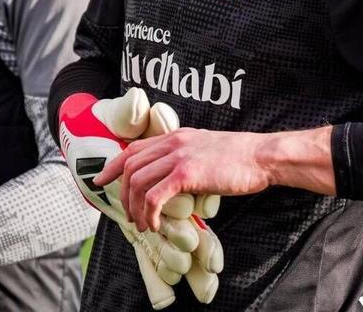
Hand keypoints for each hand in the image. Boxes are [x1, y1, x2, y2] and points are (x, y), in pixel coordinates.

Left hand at [97, 128, 273, 232]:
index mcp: (175, 137)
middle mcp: (172, 142)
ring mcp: (178, 156)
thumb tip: (175, 180)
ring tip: (143, 225)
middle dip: (122, 193)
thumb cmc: (241, 159)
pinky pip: (155, 196)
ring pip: (138, 182)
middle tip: (126, 215)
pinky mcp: (186, 173)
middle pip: (130, 166)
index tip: (101, 180)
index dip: (113, 165)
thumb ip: (187, 159)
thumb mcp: (206, 150)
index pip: (134, 149)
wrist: (261, 156)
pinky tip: (156, 224)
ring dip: (135, 208)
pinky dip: (149, 213)